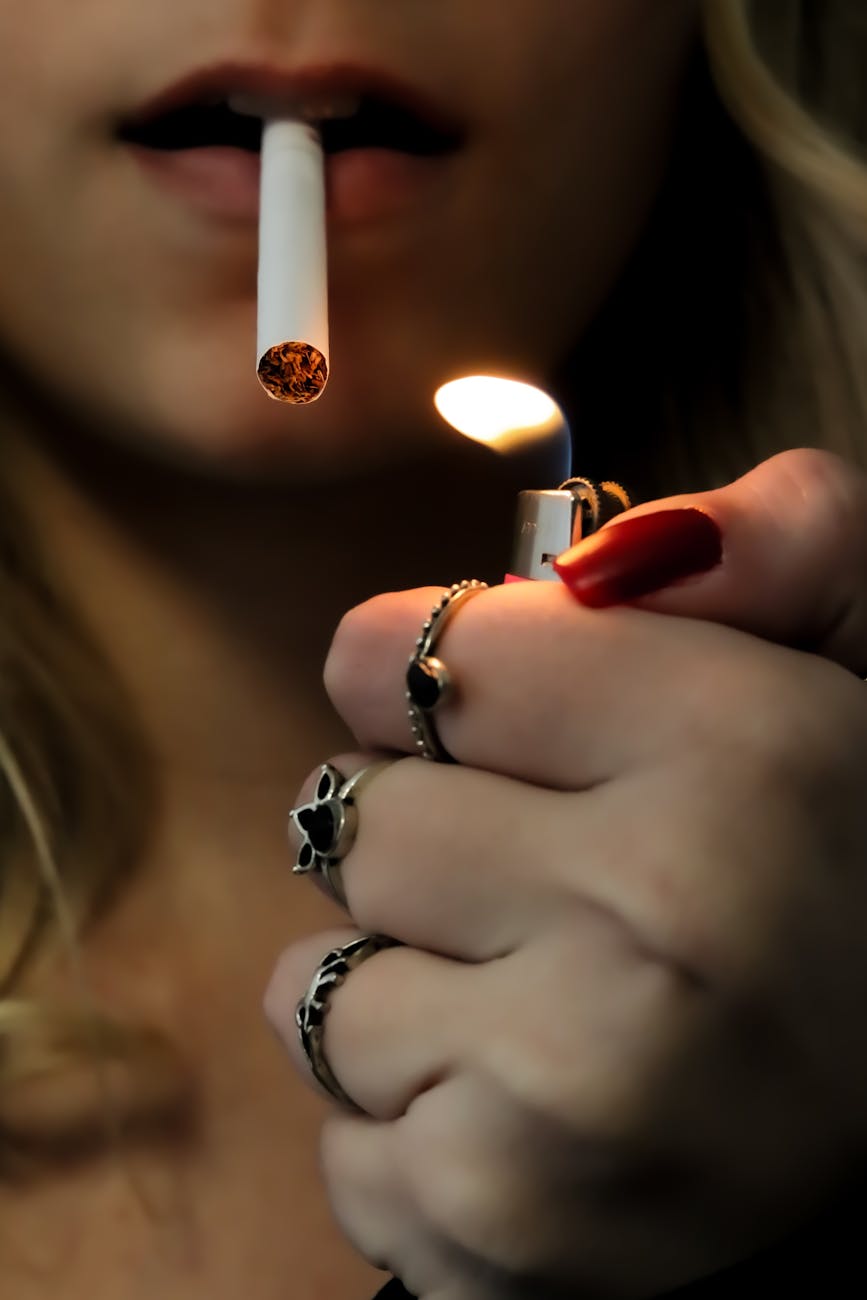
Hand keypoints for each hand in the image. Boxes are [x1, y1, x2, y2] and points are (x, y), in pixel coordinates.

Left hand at [265, 449, 866, 1299]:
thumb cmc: (854, 890)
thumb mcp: (860, 674)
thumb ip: (784, 542)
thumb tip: (603, 550)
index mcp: (742, 744)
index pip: (418, 654)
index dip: (425, 683)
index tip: (466, 724)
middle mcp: (662, 908)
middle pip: (349, 817)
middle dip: (413, 839)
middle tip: (533, 882)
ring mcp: (574, 1084)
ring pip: (313, 983)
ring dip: (400, 990)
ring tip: (536, 1008)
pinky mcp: (506, 1228)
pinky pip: (339, 1139)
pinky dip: (410, 1128)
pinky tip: (530, 1118)